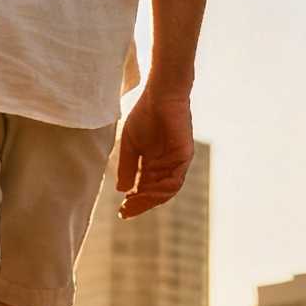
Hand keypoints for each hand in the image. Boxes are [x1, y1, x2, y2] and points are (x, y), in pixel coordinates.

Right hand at [115, 87, 192, 218]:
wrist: (159, 95)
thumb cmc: (145, 115)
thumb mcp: (130, 145)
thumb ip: (127, 167)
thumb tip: (122, 190)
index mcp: (154, 165)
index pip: (146, 190)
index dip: (135, 202)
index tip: (121, 211)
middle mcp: (167, 167)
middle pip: (156, 194)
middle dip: (141, 204)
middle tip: (125, 211)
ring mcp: (177, 163)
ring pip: (166, 191)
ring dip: (150, 200)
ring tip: (133, 204)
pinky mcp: (184, 156)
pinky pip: (175, 180)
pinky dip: (161, 189)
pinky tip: (145, 192)